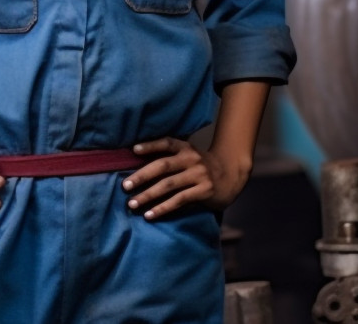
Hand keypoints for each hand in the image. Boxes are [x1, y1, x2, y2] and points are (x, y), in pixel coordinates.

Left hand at [120, 138, 250, 219]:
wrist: (231, 175)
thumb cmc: (202, 167)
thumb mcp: (190, 157)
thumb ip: (171, 159)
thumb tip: (139, 167)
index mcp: (186, 148)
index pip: (166, 143)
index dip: (150, 145)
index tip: (133, 150)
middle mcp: (192, 159)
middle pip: (162, 166)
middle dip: (142, 176)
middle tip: (125, 186)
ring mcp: (199, 175)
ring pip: (168, 185)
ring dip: (148, 195)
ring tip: (132, 203)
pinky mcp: (204, 191)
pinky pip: (179, 200)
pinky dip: (162, 208)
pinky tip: (150, 214)